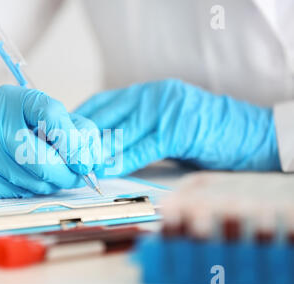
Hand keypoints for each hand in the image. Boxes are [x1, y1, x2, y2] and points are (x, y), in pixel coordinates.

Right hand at [0, 85, 100, 198]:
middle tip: (78, 178)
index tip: (87, 163)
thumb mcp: (41, 117)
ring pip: (33, 183)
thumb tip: (94, 161)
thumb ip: (72, 130)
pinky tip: (22, 179)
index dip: (74, 142)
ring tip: (46, 173)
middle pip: (42, 160)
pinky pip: (16, 196)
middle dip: (68, 175)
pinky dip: (28, 192)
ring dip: (50, 184)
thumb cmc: (13, 127)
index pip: (50, 114)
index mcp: (11, 100)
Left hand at [75, 79, 280, 176]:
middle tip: (61, 153)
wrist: (245, 133)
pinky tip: (106, 171)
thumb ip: (135, 128)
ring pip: (120, 132)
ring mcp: (164, 110)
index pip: (101, 102)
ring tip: (77, 165)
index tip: (60, 133)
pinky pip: (142, 148)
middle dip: (80, 136)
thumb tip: (104, 145)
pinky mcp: (178, 129)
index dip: (78, 118)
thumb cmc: (202, 130)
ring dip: (97, 151)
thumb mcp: (162, 121)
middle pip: (105, 115)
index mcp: (146, 91)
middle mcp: (151, 95)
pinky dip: (121, 161)